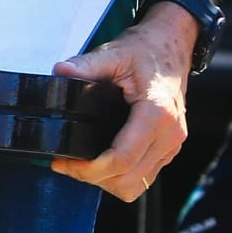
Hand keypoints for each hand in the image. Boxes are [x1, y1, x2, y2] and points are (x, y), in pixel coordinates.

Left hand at [51, 8, 193, 201]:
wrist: (172, 47)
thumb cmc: (145, 50)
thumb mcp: (113, 52)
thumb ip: (85, 65)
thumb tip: (59, 73)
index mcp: (157, 113)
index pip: (122, 158)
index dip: (90, 168)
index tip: (63, 162)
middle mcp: (170, 135)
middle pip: (128, 178)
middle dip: (93, 177)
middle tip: (64, 164)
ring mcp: (172, 145)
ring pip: (138, 185)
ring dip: (107, 181)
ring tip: (79, 164)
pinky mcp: (168, 149)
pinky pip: (144, 177)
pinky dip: (120, 176)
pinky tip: (98, 160)